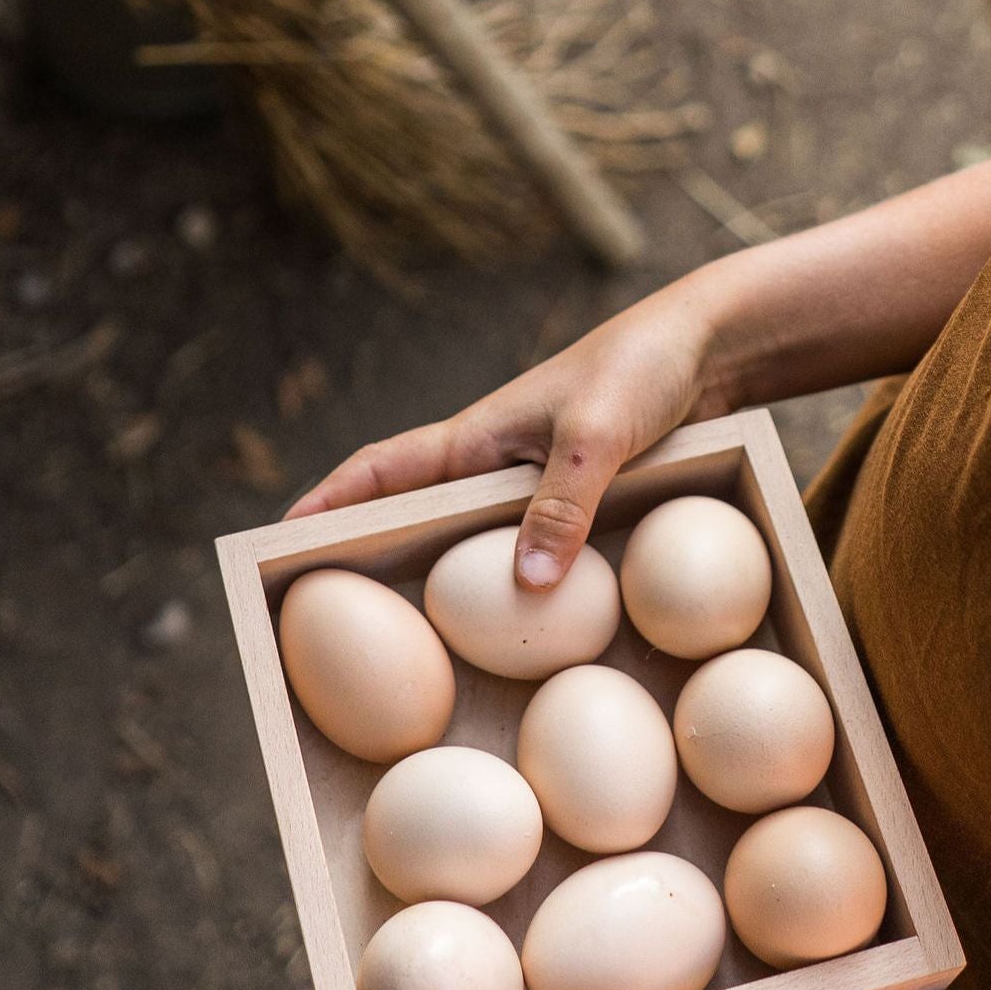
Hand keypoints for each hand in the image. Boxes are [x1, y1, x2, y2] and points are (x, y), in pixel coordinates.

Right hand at [288, 282, 732, 588]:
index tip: (280, 542)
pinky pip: (529, 549)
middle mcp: (492, 465)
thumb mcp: (598, 438)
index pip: (380, 472)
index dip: (328, 504)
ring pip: (470, 540)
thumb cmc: (641, 371)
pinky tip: (522, 626)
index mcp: (475, 439)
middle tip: (329, 616)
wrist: (710, 348)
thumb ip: (562, 504)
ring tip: (407, 642)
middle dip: (367, 556)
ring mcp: (532, 484)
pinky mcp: (577, 501)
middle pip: (411, 515)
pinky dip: (512, 583)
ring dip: (441, 580)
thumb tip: (527, 585)